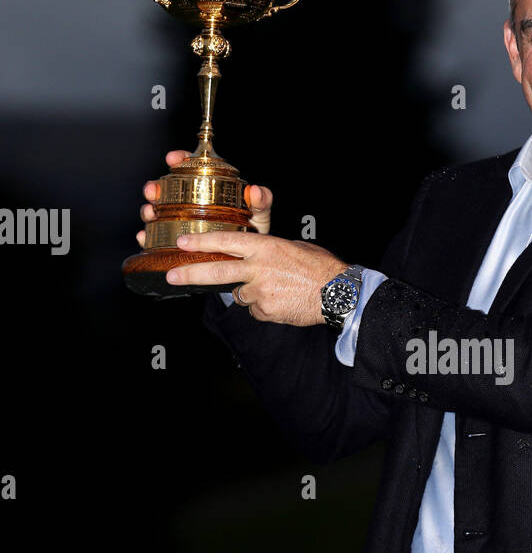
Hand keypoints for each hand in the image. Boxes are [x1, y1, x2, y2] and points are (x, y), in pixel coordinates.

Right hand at [135, 149, 273, 244]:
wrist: (247, 262)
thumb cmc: (252, 233)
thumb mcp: (259, 216)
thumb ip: (261, 202)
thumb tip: (256, 191)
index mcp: (209, 189)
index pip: (191, 167)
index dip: (180, 159)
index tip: (173, 158)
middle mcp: (190, 204)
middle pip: (166, 189)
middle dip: (155, 187)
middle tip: (153, 190)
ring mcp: (181, 222)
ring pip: (157, 211)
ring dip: (148, 210)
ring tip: (149, 213)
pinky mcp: (175, 243)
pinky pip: (156, 237)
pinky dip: (147, 236)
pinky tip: (144, 237)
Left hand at [164, 231, 347, 325]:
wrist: (338, 294)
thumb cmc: (320, 268)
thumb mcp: (293, 247)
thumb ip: (268, 250)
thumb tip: (256, 254)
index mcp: (265, 247)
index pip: (225, 242)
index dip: (201, 243)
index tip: (182, 243)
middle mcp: (258, 268)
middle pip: (216, 271)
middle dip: (190, 274)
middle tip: (171, 277)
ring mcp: (260, 291)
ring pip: (239, 294)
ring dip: (249, 293)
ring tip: (275, 289)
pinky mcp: (265, 310)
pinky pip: (255, 309)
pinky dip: (264, 306)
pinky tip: (282, 301)